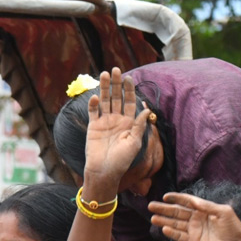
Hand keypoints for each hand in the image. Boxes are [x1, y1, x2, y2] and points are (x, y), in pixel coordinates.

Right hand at [83, 68, 151, 186]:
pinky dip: (94, 104)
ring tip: (105, 75)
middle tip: (116, 70)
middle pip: (116, 97)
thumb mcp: (134, 142)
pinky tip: (96, 97)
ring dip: (104, 88)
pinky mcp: (93, 126)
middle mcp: (116, 119)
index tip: (129, 78)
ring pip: (105, 101)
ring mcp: (104, 122)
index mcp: (128, 122)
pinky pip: (93, 112)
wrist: (104, 171)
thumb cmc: (122, 160)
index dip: (129, 90)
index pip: (129, 102)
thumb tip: (147, 110)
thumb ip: (139, 126)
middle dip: (117, 84)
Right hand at [150, 193, 240, 240]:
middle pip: (178, 211)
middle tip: (151, 206)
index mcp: (204, 209)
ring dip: (164, 220)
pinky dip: (172, 232)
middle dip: (164, 209)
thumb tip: (193, 201)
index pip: (187, 201)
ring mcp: (194, 230)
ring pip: (176, 223)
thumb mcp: (224, 212)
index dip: (176, 198)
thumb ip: (208, 206)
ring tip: (153, 217)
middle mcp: (197, 218)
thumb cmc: (233, 228)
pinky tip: (164, 228)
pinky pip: (180, 236)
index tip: (165, 196)